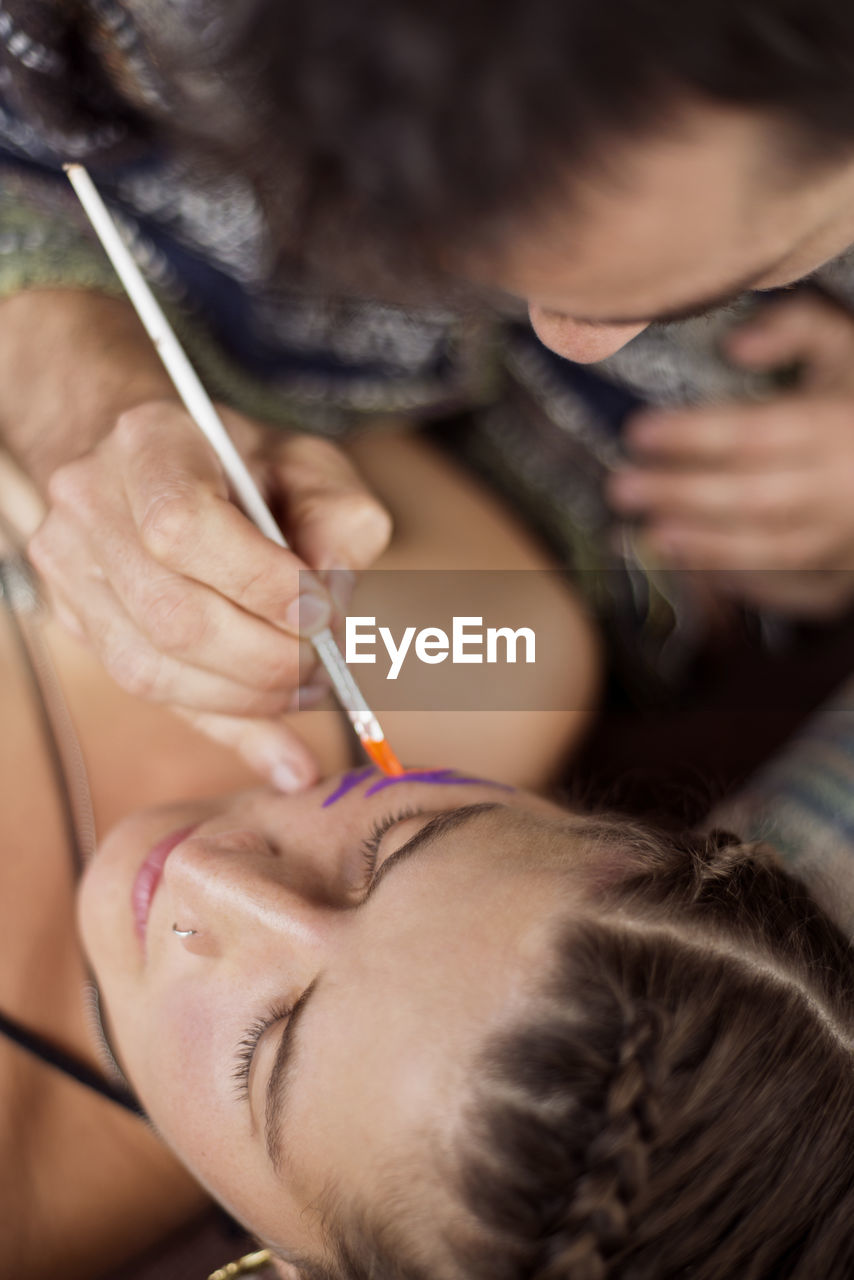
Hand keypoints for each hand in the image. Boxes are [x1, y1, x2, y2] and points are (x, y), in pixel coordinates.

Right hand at [28, 401, 391, 786]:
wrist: (163, 466)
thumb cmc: (248, 467)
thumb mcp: (312, 468)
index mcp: (149, 442)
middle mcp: (89, 502)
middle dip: (264, 658)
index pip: (182, 526)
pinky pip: (152, 693)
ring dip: (247, 698)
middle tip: (325, 665)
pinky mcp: (74, 620)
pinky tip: (283, 746)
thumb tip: (332, 603)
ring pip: (151, 669)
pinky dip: (226, 722)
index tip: (321, 613)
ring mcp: (69, 566)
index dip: (257, 583)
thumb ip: (339, 521)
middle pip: (169, 613)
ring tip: (307, 690)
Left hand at [607, 291, 853, 615]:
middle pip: (752, 497)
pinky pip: (788, 588)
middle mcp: (840, 486)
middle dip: (681, 495)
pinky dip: (739, 581)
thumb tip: (734, 345)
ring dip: (704, 547)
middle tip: (621, 488)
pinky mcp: (839, 572)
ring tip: (649, 534)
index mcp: (834, 425)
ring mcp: (842, 537)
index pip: (754, 432)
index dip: (692, 434)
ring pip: (769, 550)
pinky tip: (693, 569)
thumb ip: (793, 327)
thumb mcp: (843, 344)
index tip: (637, 431)